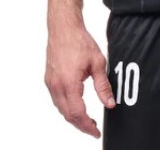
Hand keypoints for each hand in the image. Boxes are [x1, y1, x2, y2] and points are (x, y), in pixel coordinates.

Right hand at [45, 23, 115, 137]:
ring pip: (61, 109)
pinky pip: (56, 100)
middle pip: (67, 115)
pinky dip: (66, 107)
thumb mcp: (97, 62)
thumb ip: (103, 86)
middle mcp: (57, 86)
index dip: (87, 126)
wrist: (64, 27)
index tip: (96, 132)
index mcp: (69, 83)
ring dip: (73, 117)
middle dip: (81, 125)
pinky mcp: (49, 79)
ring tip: (87, 119)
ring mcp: (51, 83)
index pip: (77, 113)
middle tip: (93, 128)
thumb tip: (110, 103)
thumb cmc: (79, 41)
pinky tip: (76, 105)